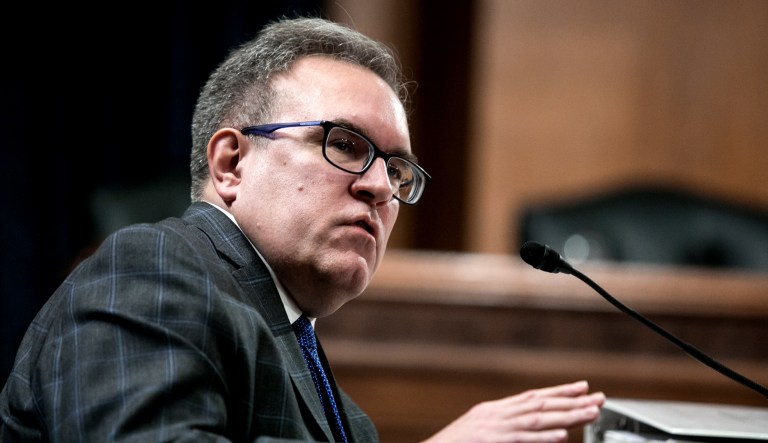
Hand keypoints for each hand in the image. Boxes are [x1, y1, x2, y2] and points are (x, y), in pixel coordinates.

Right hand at [423, 380, 604, 442]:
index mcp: (492, 411)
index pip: (532, 397)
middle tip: (597, 399)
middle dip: (571, 401)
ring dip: (566, 415)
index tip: (581, 388)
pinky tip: (562, 435)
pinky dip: (543, 437)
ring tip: (589, 413)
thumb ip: (505, 428)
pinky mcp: (492, 442)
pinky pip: (521, 440)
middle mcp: (495, 415)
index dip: (558, 392)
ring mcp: (494, 429)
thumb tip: (537, 431)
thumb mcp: (479, 432)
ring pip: (536, 419)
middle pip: (539, 404)